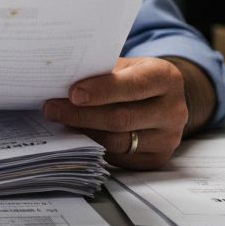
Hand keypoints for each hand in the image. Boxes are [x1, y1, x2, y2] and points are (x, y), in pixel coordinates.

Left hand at [41, 57, 189, 169]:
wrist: (164, 100)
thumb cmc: (136, 78)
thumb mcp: (127, 66)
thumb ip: (102, 72)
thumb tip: (60, 81)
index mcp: (166, 78)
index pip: (133, 86)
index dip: (102, 90)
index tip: (73, 93)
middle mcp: (173, 110)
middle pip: (121, 118)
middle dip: (81, 115)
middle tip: (52, 109)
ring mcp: (168, 138)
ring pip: (117, 142)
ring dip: (83, 132)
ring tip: (58, 122)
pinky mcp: (157, 159)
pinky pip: (119, 158)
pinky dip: (94, 147)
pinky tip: (76, 136)